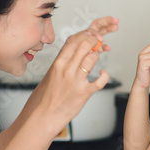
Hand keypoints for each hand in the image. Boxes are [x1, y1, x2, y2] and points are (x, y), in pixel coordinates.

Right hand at [34, 17, 118, 132]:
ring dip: (98, 55)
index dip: (85, 35)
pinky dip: (105, 75)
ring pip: (92, 59)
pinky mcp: (84, 93)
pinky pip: (100, 81)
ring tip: (98, 57)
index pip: (73, 41)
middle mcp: (67, 70)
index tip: (91, 35)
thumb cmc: (49, 94)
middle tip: (99, 43)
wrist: (45, 114)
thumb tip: (76, 48)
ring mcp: (76, 81)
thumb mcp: (53, 72)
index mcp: (58, 63)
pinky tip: (103, 73)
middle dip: (95, 41)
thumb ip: (64, 60)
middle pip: (84, 45)